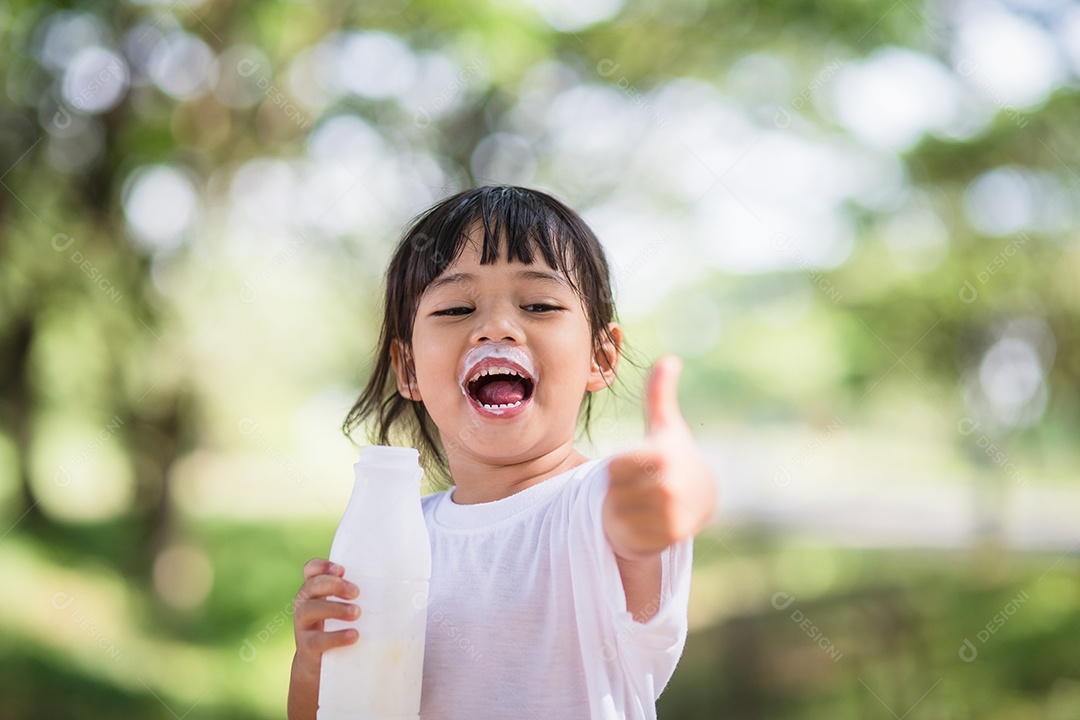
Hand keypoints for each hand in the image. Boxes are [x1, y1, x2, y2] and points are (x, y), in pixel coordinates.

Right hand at [288, 558, 359, 719]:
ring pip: (309, 610)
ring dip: (335, 608)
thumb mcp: (346, 610)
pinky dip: (336, 637)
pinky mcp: (307, 649)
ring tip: (357, 613)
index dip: (322, 566)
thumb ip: (364, 599)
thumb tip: (413, 594)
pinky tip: (353, 636)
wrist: (321, 669)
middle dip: (333, 585)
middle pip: (311, 586)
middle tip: (357, 591)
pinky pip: (317, 640)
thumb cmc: (342, 630)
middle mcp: (305, 605)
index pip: (310, 570)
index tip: (342, 569)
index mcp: (316, 592)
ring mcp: (303, 627)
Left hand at [604, 355, 717, 558]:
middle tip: (642, 488)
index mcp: (663, 456)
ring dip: (623, 510)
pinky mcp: (666, 538)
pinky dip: (629, 529)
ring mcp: (668, 514)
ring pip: (617, 512)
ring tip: (644, 504)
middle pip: (612, 490)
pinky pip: (626, 532)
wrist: (698, 502)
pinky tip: (646, 522)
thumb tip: (669, 359)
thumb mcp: (666, 427)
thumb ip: (660, 394)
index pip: (613, 466)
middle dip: (621, 490)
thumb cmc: (675, 458)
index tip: (641, 466)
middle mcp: (669, 486)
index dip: (620, 467)